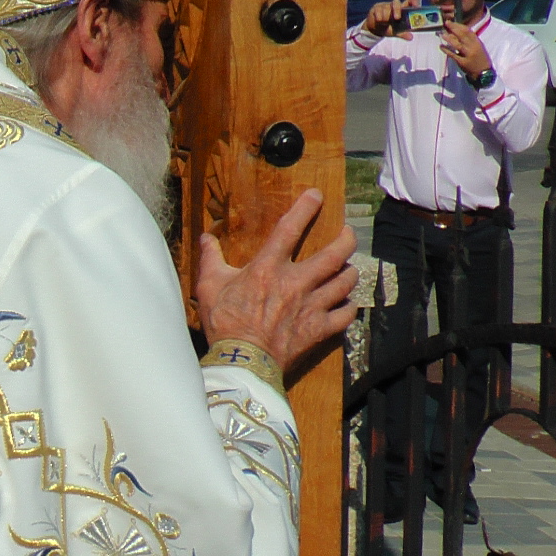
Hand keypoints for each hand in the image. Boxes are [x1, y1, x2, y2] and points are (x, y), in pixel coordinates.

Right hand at [194, 189, 358, 373]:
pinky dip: (349, 307)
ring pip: (345, 282)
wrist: (242, 360)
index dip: (305, 208)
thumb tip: (205, 238)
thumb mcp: (209, 286)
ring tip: (349, 268)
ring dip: (350, 272)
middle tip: (348, 233)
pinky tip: (347, 304)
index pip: (290, 229)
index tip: (316, 195)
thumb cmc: (224, 322)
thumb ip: (210, 259)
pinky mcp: (319, 329)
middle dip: (346, 239)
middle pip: (334, 254)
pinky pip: (345, 314)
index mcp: (269, 268)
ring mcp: (311, 306)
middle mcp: (296, 282)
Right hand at [362, 0, 419, 38]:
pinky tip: (379, 21)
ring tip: (384, 22)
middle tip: (397, 18)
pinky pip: (378, 10)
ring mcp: (384, 6)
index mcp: (401, 10)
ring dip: (385, 16)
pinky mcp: (376, 7)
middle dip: (397, 10)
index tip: (416, 6)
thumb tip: (410, 37)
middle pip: (396, 2)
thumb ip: (403, 34)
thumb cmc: (388, 28)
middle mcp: (393, 6)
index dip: (413, 2)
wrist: (375, 30)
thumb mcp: (396, 32)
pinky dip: (379, 16)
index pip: (409, 1)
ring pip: (386, 7)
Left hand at [440, 15, 490, 77]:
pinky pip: (453, 55)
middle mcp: (473, 47)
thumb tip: (456, 32)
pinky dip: (446, 50)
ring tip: (442, 34)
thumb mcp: (478, 47)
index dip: (460, 26)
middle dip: (454, 28)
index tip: (453, 22)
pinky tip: (441, 46)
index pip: (468, 31)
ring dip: (449, 39)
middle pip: (462, 36)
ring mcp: (467, 55)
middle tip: (446, 23)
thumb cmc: (480, 58)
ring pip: (457, 45)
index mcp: (477, 42)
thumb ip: (469, 40)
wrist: (484, 73)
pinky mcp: (462, 62)